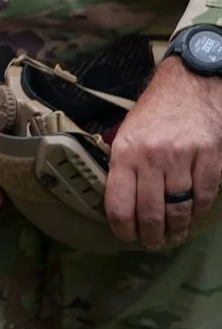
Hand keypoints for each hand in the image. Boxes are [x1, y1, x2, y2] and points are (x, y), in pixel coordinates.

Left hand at [106, 55, 221, 248]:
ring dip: (176, 228)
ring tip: (173, 234)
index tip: (126, 236)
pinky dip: (199, 210)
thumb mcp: (127, 132)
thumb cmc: (156, 111)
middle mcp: (151, 158)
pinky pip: (204, 196)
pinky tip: (193, 213)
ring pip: (179, 209)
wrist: (190, 85)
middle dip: (151, 235)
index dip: (121, 228)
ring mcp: (182, 159)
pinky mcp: (209, 158)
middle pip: (150, 212)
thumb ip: (122, 163)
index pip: (118, 203)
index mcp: (125, 153)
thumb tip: (118, 197)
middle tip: (152, 242)